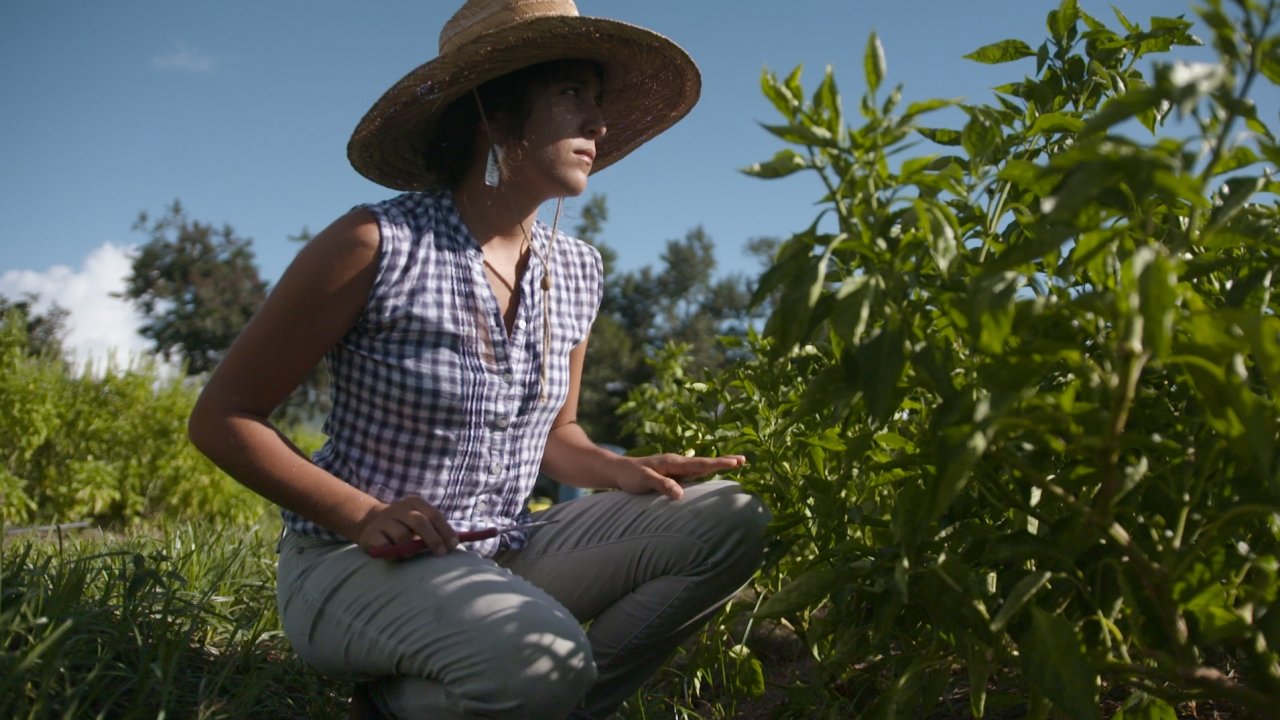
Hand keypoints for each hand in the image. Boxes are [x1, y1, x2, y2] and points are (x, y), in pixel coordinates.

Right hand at [353, 496, 457, 557]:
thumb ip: (434, 528)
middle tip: (440, 553)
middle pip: (420, 522)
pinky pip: (386, 547)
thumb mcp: (418, 519)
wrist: (370, 521)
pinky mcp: (371, 534)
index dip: (445, 530)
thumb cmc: (404, 524)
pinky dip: (394, 555)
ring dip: (410, 550)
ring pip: (402, 536)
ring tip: (410, 554)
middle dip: (433, 539)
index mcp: (415, 503)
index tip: (454, 545)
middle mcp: (399, 509)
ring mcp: (384, 520)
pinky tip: (395, 555)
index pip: (434, 515)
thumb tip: (454, 544)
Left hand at [616, 453, 746, 500]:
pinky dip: (707, 471)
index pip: (701, 464)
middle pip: (705, 463)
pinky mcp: (673, 474)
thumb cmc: (631, 476)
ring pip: (701, 467)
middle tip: (744, 460)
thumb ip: (662, 485)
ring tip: (736, 464)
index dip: (719, 463)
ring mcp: (676, 468)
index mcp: (674, 462)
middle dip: (724, 461)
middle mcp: (678, 463)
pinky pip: (694, 473)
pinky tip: (713, 474)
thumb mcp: (644, 481)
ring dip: (718, 465)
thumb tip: (680, 494)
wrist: (619, 471)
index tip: (736, 462)